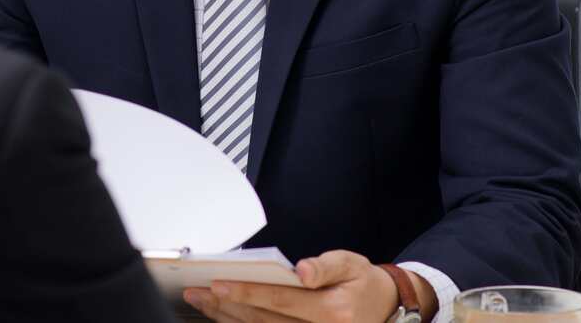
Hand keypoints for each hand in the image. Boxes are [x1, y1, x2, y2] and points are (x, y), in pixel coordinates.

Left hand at [182, 249, 419, 322]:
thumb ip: (325, 266)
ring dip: (227, 319)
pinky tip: (222, 317)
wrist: (383, 309)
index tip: (218, 284)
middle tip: (197, 293)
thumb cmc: (362, 283)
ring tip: (202, 303)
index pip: (280, 301)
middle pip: (262, 321)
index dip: (247, 293)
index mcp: (332, 313)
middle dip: (226, 306)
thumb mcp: (351, 264)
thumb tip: (302, 269)